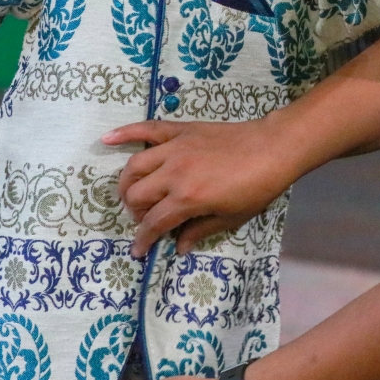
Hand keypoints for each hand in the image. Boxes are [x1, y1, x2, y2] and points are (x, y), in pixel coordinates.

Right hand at [102, 116, 303, 256]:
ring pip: (134, 167)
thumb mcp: (231, 217)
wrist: (273, 148)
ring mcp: (174, 149)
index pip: (153, 223)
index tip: (139, 250)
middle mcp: (173, 173)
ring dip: (127, 184)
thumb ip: (199, 231)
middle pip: (136, 196)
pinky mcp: (180, 130)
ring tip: (133, 194)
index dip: (143, 240)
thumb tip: (177, 247)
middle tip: (147, 219)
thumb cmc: (257, 187)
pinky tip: (106, 139)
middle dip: (135, 214)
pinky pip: (146, 129)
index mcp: (187, 198)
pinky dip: (124, 133)